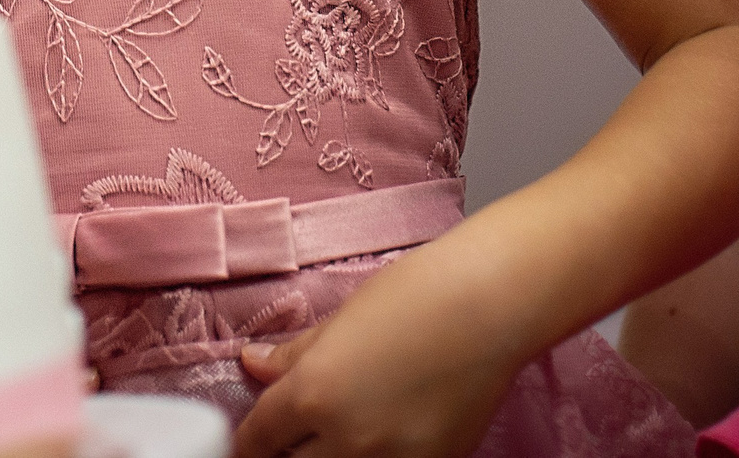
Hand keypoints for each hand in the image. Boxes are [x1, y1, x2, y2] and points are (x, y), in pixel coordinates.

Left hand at [231, 268, 523, 456]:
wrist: (490, 307)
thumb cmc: (414, 296)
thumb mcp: (340, 319)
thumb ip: (294, 355)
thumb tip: (252, 366)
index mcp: (312, 394)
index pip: (258, 439)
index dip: (249, 440)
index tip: (250, 438)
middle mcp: (347, 439)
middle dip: (287, 452)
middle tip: (295, 432)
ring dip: (330, 456)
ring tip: (340, 430)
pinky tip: (382, 435)